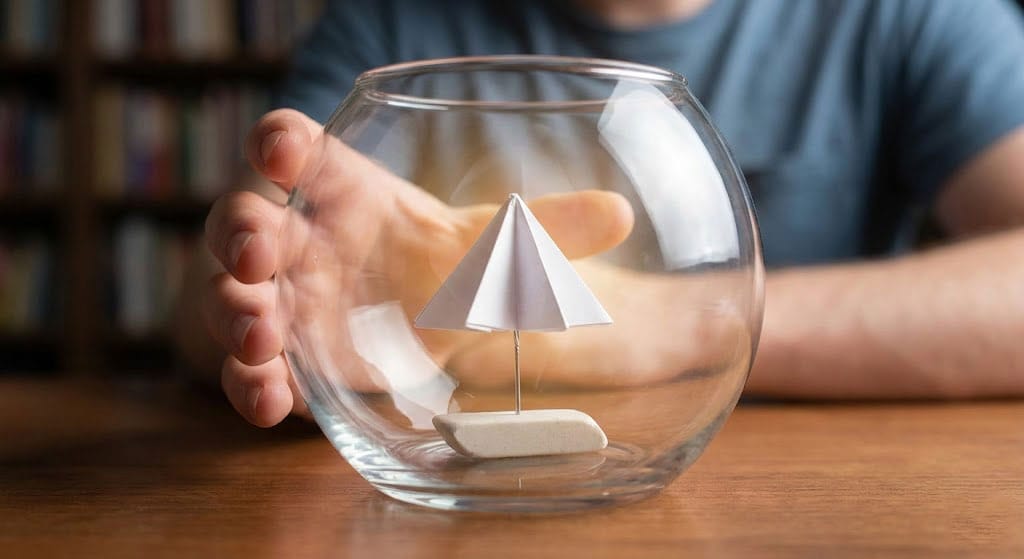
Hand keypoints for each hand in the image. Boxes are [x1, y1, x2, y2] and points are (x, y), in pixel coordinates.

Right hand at [201, 109, 637, 426]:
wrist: (404, 324)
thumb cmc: (433, 267)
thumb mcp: (485, 248)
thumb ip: (543, 230)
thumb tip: (619, 211)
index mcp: (344, 194)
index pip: (298, 151)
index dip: (281, 144)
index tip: (281, 149)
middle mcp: (301, 241)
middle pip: (245, 220)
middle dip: (243, 231)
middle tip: (263, 248)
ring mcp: (283, 301)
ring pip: (232, 295)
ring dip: (236, 310)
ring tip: (263, 329)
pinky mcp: (287, 360)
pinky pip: (247, 370)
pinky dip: (250, 384)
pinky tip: (269, 401)